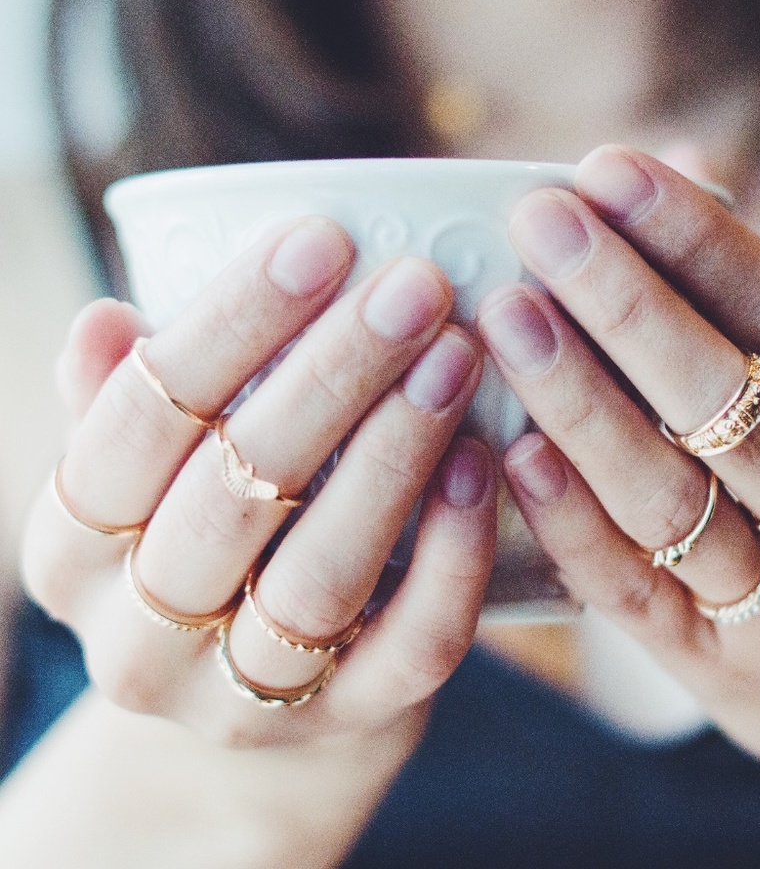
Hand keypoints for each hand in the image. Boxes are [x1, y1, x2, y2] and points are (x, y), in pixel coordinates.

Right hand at [23, 217, 495, 758]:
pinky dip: (455, 552)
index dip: (229, 325)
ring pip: (323, 572)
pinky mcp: (350, 720)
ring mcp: (245, 696)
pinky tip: (485, 461)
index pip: (137, 423)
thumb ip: (130, 398)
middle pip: (232, 494)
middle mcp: (140, 636)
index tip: (321, 238)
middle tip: (417, 286)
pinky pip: (414, 645)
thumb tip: (105, 320)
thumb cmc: (210, 529)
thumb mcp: (154, 469)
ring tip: (458, 354)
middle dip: (332, 376)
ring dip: (396, 452)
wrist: (258, 680)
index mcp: (73, 547)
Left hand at [477, 146, 759, 868]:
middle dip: (626, 302)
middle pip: (732, 402)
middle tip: (540, 222)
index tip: (613, 172)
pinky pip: (636, 592)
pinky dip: (572, 520)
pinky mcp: (724, 675)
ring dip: (581, 399)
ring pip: (674, 497)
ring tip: (508, 316)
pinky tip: (514, 451)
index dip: (702, 241)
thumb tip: (685, 177)